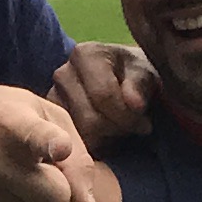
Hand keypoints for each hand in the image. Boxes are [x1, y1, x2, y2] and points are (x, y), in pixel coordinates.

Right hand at [0, 84, 97, 201]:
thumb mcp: (46, 118)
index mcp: (10, 120)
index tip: (59, 147)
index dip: (51, 144)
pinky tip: (2, 194)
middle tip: (42, 171)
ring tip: (14, 176)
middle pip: (56, 197)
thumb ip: (77, 159)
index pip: (35, 137)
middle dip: (60, 189)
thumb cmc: (8, 120)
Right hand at [51, 41, 155, 155]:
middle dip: (118, 129)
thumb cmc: (139, 79)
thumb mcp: (149, 77)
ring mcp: (52, 99)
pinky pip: (74, 146)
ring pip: (81, 137)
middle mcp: (63, 73)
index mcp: (85, 54)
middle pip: (90, 120)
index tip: (145, 124)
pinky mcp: (52, 122)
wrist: (128, 86)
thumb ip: (142, 86)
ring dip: (107, 140)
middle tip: (136, 129)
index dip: (128, 117)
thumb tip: (134, 103)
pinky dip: (95, 147)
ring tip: (123, 130)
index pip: (103, 95)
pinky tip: (108, 138)